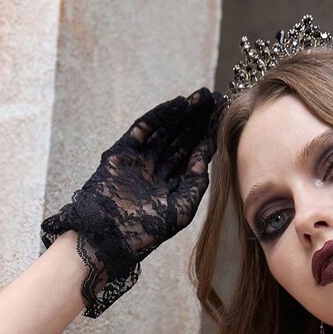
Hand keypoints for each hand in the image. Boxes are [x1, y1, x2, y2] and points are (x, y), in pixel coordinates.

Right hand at [41, 86, 224, 315]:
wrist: (108, 235)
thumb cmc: (145, 231)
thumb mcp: (180, 210)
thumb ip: (195, 184)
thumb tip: (207, 156)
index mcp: (171, 192)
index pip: (192, 161)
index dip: (207, 141)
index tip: (224, 123)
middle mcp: (157, 175)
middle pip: (180, 142)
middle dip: (198, 122)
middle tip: (216, 101)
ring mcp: (139, 162)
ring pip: (165, 132)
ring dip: (184, 115)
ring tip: (202, 98)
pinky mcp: (123, 152)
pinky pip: (145, 129)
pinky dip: (162, 116)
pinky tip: (180, 104)